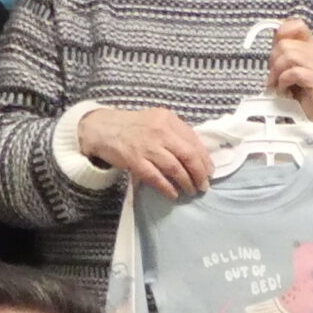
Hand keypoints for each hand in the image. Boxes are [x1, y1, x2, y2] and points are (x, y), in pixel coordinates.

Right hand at [76, 106, 214, 197]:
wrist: (101, 128)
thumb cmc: (133, 127)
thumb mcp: (156, 121)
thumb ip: (175, 134)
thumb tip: (198, 156)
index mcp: (168, 119)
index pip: (194, 141)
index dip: (205, 159)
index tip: (210, 172)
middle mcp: (159, 131)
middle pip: (188, 155)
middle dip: (199, 174)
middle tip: (203, 186)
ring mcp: (146, 146)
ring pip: (174, 168)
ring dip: (186, 182)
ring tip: (191, 191)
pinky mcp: (134, 159)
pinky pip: (155, 177)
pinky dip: (167, 187)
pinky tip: (173, 194)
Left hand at [266, 18, 312, 121]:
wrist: (308, 115)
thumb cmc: (296, 90)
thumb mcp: (285, 65)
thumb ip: (281, 48)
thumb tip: (274, 29)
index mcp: (310, 46)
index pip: (298, 25)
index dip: (283, 31)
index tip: (275, 46)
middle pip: (285, 44)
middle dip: (273, 62)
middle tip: (274, 77)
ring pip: (288, 57)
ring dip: (277, 74)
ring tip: (278, 85)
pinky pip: (293, 72)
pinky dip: (283, 82)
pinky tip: (285, 91)